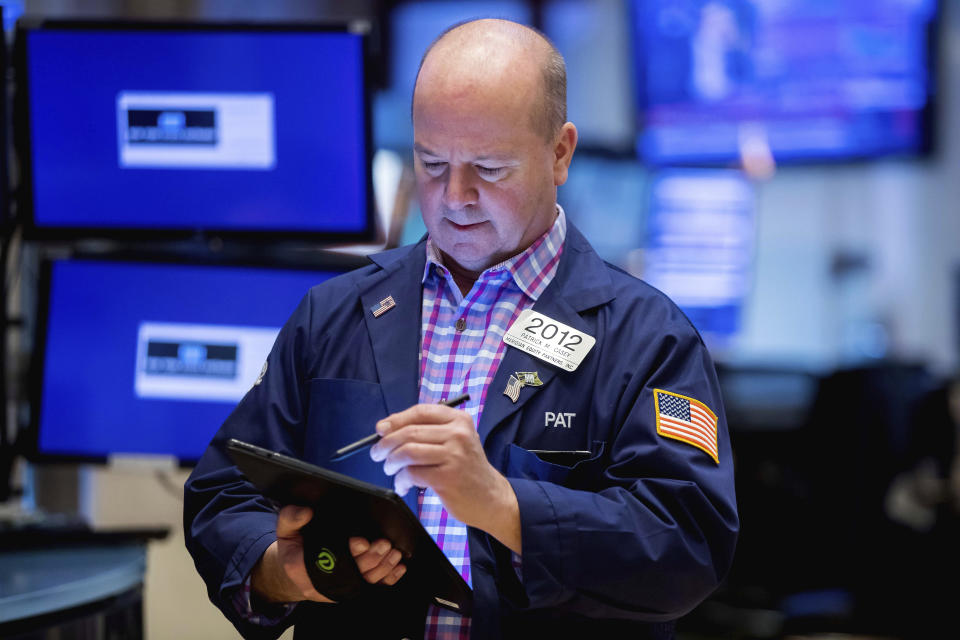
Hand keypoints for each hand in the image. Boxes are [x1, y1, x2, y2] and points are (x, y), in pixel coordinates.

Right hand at [251, 505, 406, 603]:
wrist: (291, 573)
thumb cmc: (292, 547)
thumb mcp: (284, 530)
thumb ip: (291, 518)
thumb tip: (306, 511)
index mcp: (303, 566)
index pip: (328, 561)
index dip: (348, 552)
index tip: (360, 539)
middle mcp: (322, 582)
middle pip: (352, 572)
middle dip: (370, 558)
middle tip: (384, 544)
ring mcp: (338, 588)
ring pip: (364, 581)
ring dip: (382, 567)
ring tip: (394, 552)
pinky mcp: (350, 590)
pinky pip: (371, 588)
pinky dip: (387, 579)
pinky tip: (398, 569)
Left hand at [369, 403, 521, 552]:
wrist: (490, 497)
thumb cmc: (467, 468)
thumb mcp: (457, 441)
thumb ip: (429, 432)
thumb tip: (387, 429)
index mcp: (459, 420)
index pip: (420, 412)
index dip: (396, 419)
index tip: (380, 429)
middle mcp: (458, 434)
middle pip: (410, 432)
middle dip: (386, 443)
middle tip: (377, 454)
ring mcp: (454, 456)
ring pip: (408, 452)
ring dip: (391, 462)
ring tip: (389, 469)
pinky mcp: (447, 478)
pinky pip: (412, 473)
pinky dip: (401, 480)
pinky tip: (402, 485)